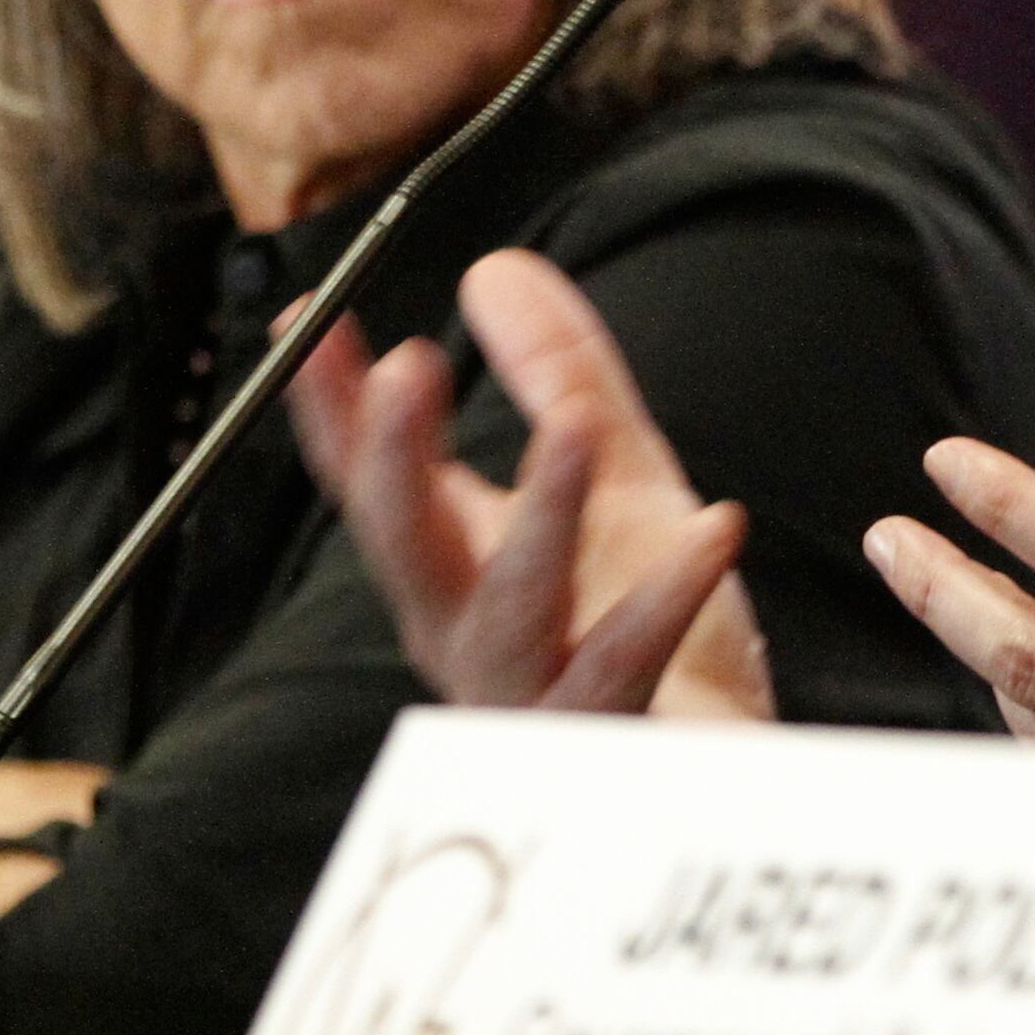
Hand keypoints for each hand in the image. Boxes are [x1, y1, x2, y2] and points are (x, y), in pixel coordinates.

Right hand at [289, 248, 770, 720]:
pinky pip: (627, 668)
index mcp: (456, 570)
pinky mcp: (609, 737)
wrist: (724, 767)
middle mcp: (468, 635)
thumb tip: (495, 266)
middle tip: (404, 364)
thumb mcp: (613, 480)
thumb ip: (559, 375)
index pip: (372, 478)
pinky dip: (666, 597)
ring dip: (540, 518)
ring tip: (573, 430)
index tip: (310, 318)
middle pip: (405, 546)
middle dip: (394, 458)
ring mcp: (530, 695)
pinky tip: (712, 527)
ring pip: (508, 612)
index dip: (332, 404)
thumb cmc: (659, 634)